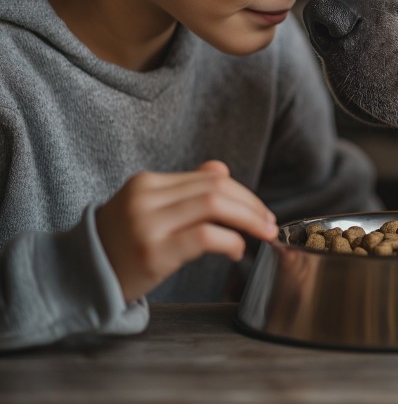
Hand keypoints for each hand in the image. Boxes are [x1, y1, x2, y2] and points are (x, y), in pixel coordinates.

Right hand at [95, 160, 277, 302]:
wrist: (77, 278)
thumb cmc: (120, 245)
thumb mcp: (148, 209)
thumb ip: (185, 190)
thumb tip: (222, 170)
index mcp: (147, 183)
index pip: (209, 178)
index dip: (243, 193)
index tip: (260, 210)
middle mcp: (146, 197)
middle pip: (215, 188)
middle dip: (251, 204)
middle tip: (269, 222)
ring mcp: (147, 223)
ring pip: (213, 206)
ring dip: (247, 219)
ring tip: (262, 234)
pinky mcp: (152, 252)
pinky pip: (204, 236)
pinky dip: (229, 240)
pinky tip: (237, 250)